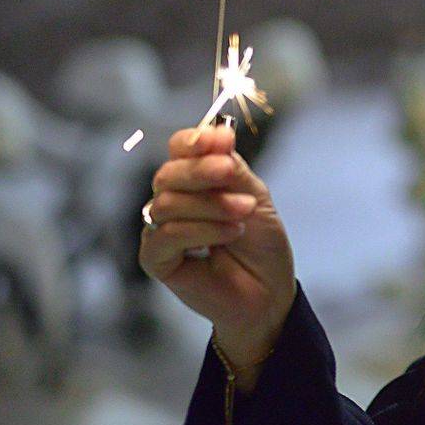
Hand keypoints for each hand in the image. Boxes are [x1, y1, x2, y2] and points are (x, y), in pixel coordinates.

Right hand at [139, 125, 295, 361]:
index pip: (179, 148)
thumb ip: (232, 167)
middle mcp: (173, 200)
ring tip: (245, 212)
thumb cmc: (261, 244)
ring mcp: (160, 229)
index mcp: (195, 179)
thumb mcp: (254, 196)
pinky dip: (200, 230)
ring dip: (211, 205)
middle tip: (230, 172)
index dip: (196, 140)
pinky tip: (229, 234)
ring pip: (168, 203)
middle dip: (202, 170)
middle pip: (169, 173)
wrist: (269, 291)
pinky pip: (165, 235)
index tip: (224, 139)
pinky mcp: (155, 259)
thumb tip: (218, 133)